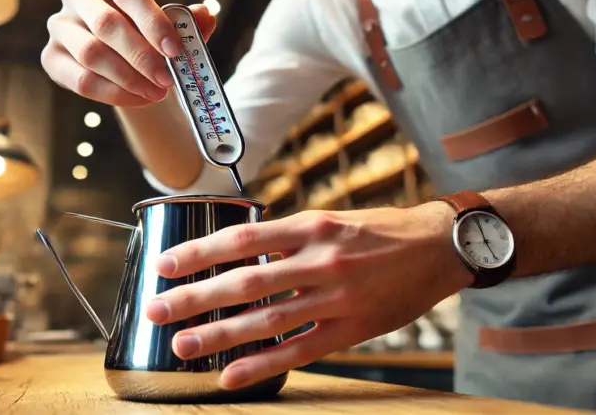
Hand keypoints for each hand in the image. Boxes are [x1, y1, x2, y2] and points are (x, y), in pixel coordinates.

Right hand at [42, 0, 216, 106]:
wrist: (124, 60)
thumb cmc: (148, 35)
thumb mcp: (170, 26)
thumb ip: (188, 21)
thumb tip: (205, 14)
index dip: (153, 22)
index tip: (176, 51)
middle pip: (107, 24)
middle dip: (142, 56)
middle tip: (168, 80)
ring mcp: (59, 25)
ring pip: (92, 54)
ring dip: (129, 78)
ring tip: (157, 93)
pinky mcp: (51, 57)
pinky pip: (80, 79)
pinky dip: (114, 94)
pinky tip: (139, 99)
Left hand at [145, 202, 470, 389]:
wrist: (439, 248)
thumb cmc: (380, 231)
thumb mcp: (331, 219)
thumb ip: (288, 238)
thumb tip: (239, 252)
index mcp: (311, 226)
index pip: (243, 238)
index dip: (199, 253)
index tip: (165, 264)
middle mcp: (321, 260)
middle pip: (245, 281)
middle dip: (195, 296)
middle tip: (155, 308)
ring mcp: (337, 297)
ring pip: (267, 320)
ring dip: (219, 334)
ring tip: (182, 344)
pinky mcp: (352, 329)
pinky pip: (300, 351)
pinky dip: (262, 365)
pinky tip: (230, 376)